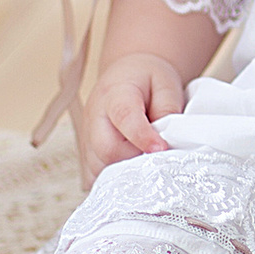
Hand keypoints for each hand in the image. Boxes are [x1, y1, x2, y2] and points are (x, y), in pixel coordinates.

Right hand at [80, 53, 187, 186]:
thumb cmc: (149, 79)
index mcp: (116, 94)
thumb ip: (168, 108)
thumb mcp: (166, 84)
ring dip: (123, 172)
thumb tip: (166, 139)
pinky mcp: (86, 150)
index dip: (143, 137)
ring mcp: (86, 135)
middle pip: (106, 149)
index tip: (161, 148)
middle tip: (155, 155)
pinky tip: (128, 171)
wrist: (128, 75)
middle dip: (134, 159)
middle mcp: (95, 116)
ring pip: (98, 167)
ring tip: (144, 161)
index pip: (125, 117)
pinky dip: (111, 178)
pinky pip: (93, 174)